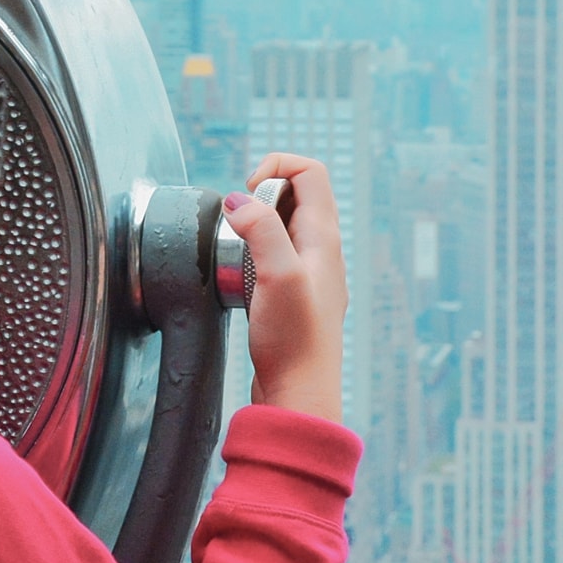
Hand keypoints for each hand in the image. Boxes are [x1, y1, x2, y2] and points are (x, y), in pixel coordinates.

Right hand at [219, 155, 346, 425]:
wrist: (301, 395)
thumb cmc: (295, 342)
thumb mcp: (277, 275)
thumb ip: (260, 230)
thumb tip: (237, 200)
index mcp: (325, 238)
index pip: (311, 172)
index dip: (276, 167)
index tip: (247, 194)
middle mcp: (322, 251)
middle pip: (296, 194)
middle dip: (261, 196)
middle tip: (241, 224)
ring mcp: (309, 273)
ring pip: (283, 225)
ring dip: (256, 225)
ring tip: (240, 252)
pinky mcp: (293, 295)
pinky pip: (275, 254)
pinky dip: (254, 252)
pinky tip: (242, 278)